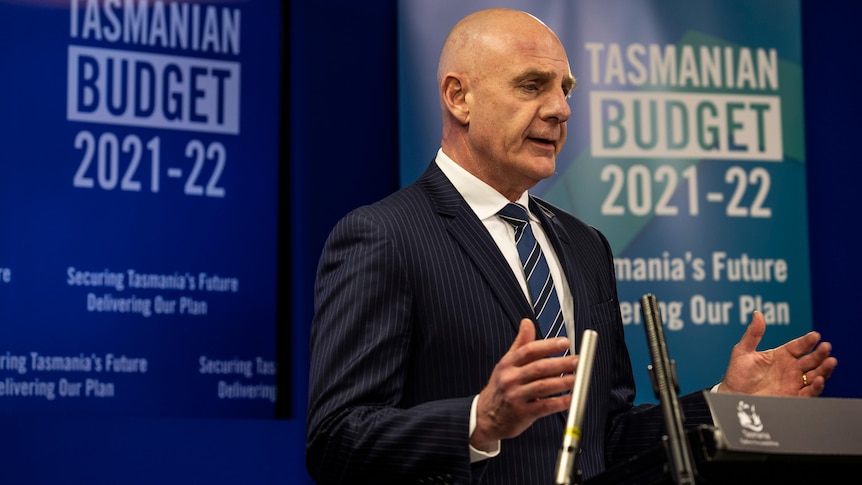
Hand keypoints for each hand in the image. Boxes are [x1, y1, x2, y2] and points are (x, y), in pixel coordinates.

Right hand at [471, 319, 577, 450]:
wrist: (486, 417)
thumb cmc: (500, 388)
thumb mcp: (505, 364)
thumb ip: (520, 344)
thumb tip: (527, 323)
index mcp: (507, 364)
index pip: (529, 350)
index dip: (548, 345)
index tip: (565, 342)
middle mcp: (510, 379)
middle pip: (539, 368)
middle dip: (561, 363)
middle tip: (577, 360)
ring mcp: (515, 396)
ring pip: (543, 386)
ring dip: (563, 382)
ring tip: (578, 377)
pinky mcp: (522, 414)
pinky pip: (544, 407)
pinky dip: (559, 402)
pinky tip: (570, 398)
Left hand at [718, 311, 837, 396]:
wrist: (732, 395)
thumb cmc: (737, 374)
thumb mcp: (742, 351)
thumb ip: (753, 334)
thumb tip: (757, 313)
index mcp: (781, 355)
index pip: (799, 346)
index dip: (807, 341)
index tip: (815, 336)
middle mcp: (790, 368)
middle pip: (811, 360)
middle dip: (820, 353)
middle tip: (826, 347)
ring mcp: (793, 382)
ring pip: (815, 374)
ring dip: (824, 368)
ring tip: (830, 361)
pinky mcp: (793, 396)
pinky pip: (809, 392)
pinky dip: (817, 386)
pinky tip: (819, 379)